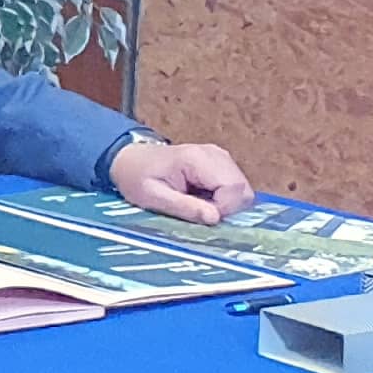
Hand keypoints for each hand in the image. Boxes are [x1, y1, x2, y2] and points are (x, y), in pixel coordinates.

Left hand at [112, 138, 254, 221]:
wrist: (130, 159)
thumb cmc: (137, 177)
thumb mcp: (152, 196)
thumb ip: (184, 207)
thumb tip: (215, 218)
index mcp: (198, 159)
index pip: (234, 188)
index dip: (224, 208)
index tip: (201, 214)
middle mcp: (215, 154)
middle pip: (243, 190)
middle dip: (226, 208)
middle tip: (198, 210)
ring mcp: (220, 157)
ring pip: (242, 190)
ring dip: (224, 204)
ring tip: (195, 202)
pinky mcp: (221, 164)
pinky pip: (234, 188)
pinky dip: (222, 198)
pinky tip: (200, 197)